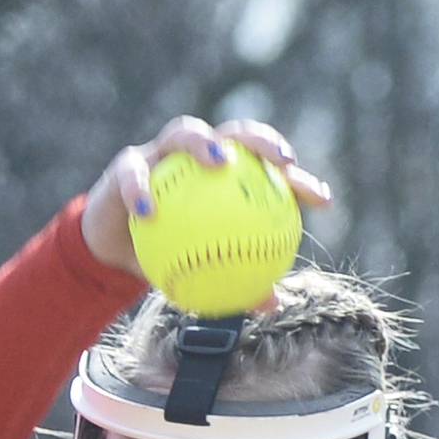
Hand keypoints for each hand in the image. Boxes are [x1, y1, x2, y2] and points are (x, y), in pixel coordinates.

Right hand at [81, 116, 332, 279]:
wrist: (117, 254)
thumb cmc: (170, 259)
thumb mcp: (205, 276)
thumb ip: (237, 284)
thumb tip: (273, 305)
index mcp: (224, 179)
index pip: (266, 171)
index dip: (296, 178)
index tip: (321, 200)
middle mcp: (196, 158)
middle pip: (235, 133)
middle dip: (261, 139)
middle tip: (283, 160)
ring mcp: (162, 155)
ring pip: (184, 133)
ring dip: (202, 142)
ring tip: (219, 160)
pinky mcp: (125, 165)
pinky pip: (133, 173)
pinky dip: (141, 188)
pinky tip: (149, 209)